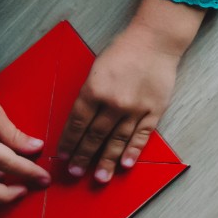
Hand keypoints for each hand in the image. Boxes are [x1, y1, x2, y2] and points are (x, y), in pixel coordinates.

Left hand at [55, 0, 200, 181]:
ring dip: (107, 161)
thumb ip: (90, 95)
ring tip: (100, 177)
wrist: (155, 40)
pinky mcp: (154, 110)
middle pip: (95, 136)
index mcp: (94, 90)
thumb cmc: (123, 51)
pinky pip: (142, 135)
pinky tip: (127, 164)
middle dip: (83, 156)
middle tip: (76, 172)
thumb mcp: (96, 70)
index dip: (69, 143)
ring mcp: (135, 108)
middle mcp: (113, 103)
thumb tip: (83, 122)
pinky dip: (134, 151)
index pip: (77, 124)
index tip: (63, 157)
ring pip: (118, 141)